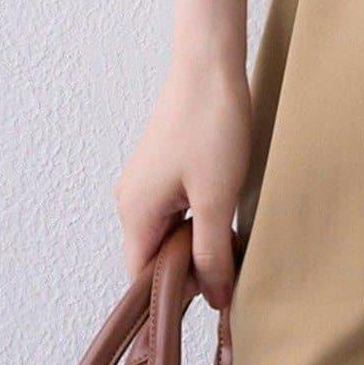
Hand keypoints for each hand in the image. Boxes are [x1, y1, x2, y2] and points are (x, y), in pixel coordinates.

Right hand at [114, 57, 251, 309]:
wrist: (210, 66)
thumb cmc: (210, 126)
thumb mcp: (216, 198)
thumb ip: (212, 254)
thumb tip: (214, 299)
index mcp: (135, 213)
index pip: (143, 277)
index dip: (177, 291)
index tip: (214, 288)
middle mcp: (131, 199)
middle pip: (155, 255)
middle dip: (189, 265)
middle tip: (230, 259)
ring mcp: (145, 180)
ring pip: (169, 230)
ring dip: (198, 238)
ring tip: (232, 231)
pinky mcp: (163, 164)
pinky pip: (175, 206)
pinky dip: (198, 215)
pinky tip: (226, 205)